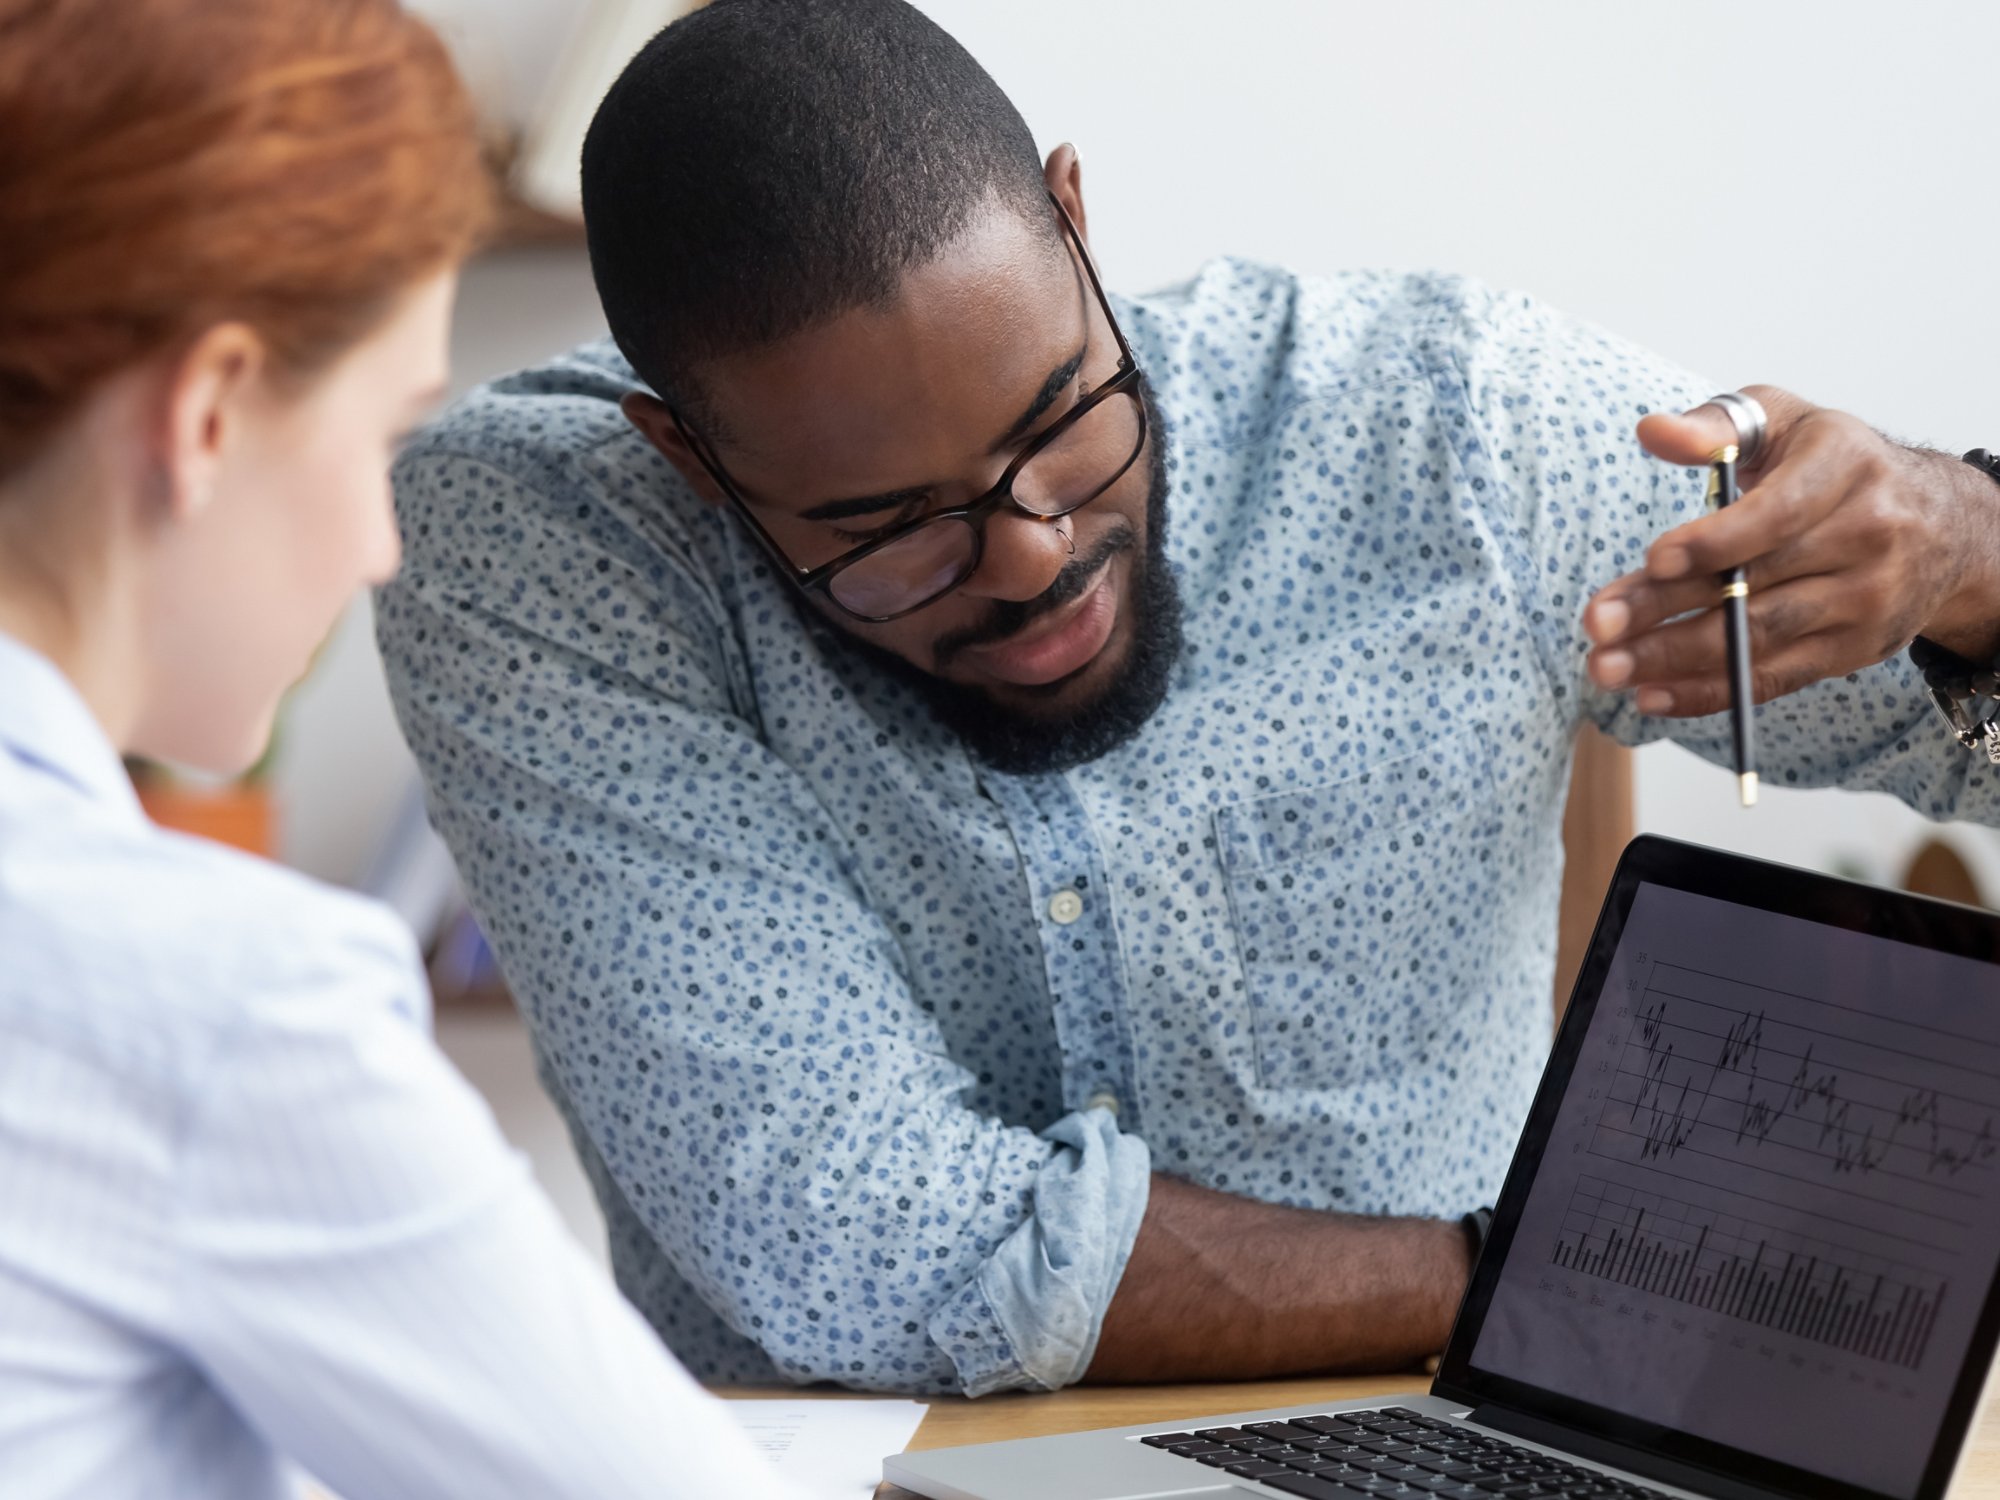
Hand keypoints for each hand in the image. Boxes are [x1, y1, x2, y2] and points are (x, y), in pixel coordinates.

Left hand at [1582, 384, 1999, 716]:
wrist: (1944, 525)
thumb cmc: (1835, 466)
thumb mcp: (1785, 422)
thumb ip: (1716, 425)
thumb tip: (1652, 431)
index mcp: (1845, 467)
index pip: (1778, 513)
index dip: (1716, 541)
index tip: (1653, 559)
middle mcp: (1867, 536)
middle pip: (1753, 584)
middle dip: (1665, 608)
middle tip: (1597, 626)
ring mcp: (1865, 600)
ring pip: (1758, 638)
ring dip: (1674, 659)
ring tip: (1606, 668)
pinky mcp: (1854, 650)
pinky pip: (1774, 679)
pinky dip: (1709, 693)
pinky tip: (1650, 696)